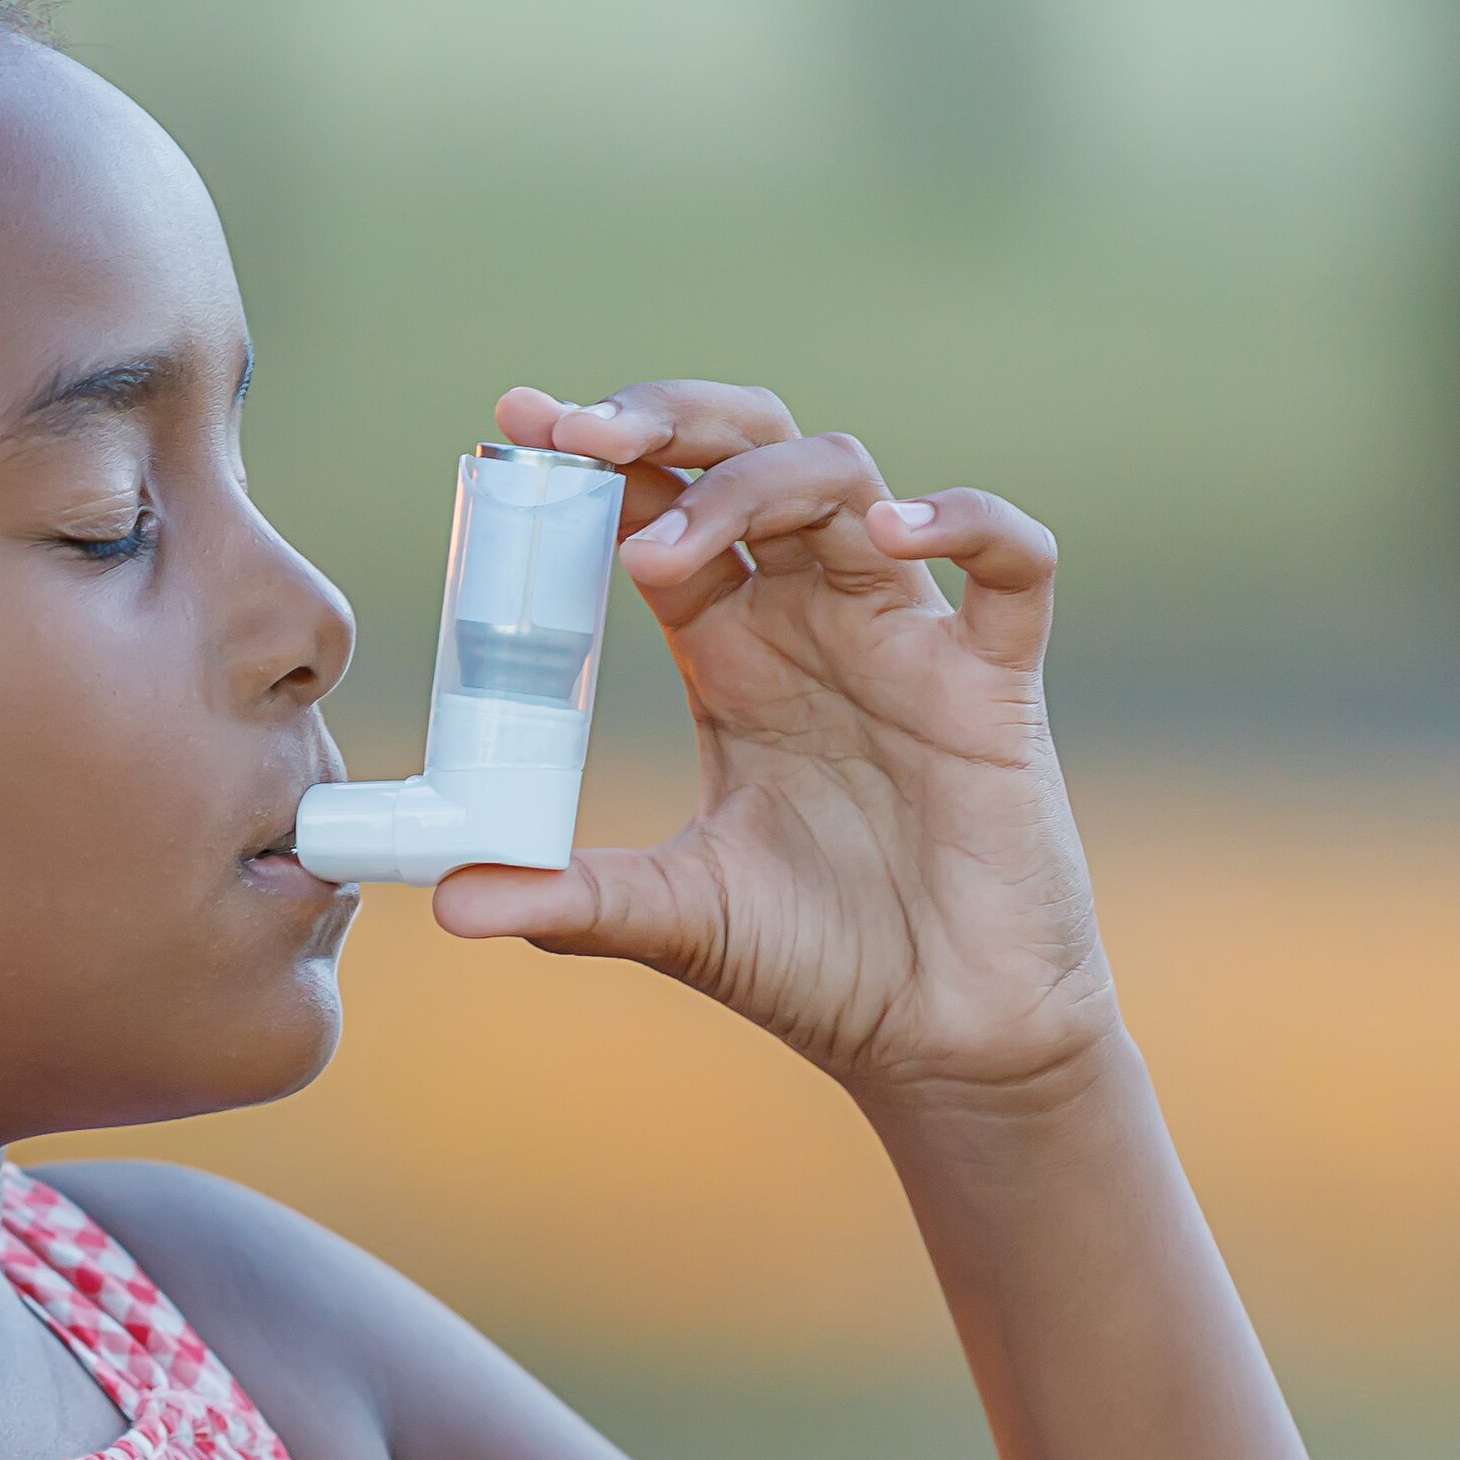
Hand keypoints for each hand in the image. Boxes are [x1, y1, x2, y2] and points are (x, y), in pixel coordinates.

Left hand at [432, 379, 1123, 1109]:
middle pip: (748, 452)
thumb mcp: (670, 920)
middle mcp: (811, 620)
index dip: (598, 458)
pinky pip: (1012, 563)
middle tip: (584, 436)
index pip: (657, 511)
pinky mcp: (996, 684)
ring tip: (670, 546)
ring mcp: (905, 639)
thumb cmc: (816, 964)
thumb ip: (565, 900)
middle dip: (669, 421)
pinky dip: (968, 524)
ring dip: (757, 483)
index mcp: (728, 651)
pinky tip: (897, 535)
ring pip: (848, 481)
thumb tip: (446, 900)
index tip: (519, 426)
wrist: (938, 1038)